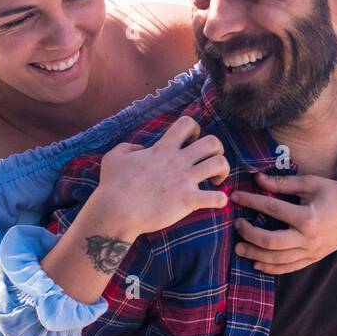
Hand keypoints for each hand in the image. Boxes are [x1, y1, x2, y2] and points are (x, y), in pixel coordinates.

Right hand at [93, 115, 230, 236]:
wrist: (115, 212)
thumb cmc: (112, 186)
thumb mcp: (114, 157)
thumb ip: (128, 148)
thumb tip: (140, 148)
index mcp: (162, 149)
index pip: (187, 123)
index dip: (195, 129)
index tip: (190, 142)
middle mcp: (177, 161)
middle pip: (213, 142)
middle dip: (217, 150)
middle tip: (208, 162)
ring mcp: (184, 180)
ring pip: (220, 164)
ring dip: (224, 171)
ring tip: (215, 181)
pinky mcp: (188, 201)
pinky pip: (216, 198)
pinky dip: (221, 199)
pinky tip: (217, 202)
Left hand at [228, 172, 336, 273]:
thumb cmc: (334, 192)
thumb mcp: (310, 183)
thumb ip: (283, 183)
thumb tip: (257, 180)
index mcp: (308, 217)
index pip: (272, 209)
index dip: (251, 201)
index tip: (236, 197)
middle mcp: (308, 238)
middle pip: (270, 241)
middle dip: (249, 234)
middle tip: (237, 225)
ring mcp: (311, 251)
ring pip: (276, 259)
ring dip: (254, 254)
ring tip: (239, 247)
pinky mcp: (313, 258)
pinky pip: (288, 268)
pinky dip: (271, 268)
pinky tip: (256, 263)